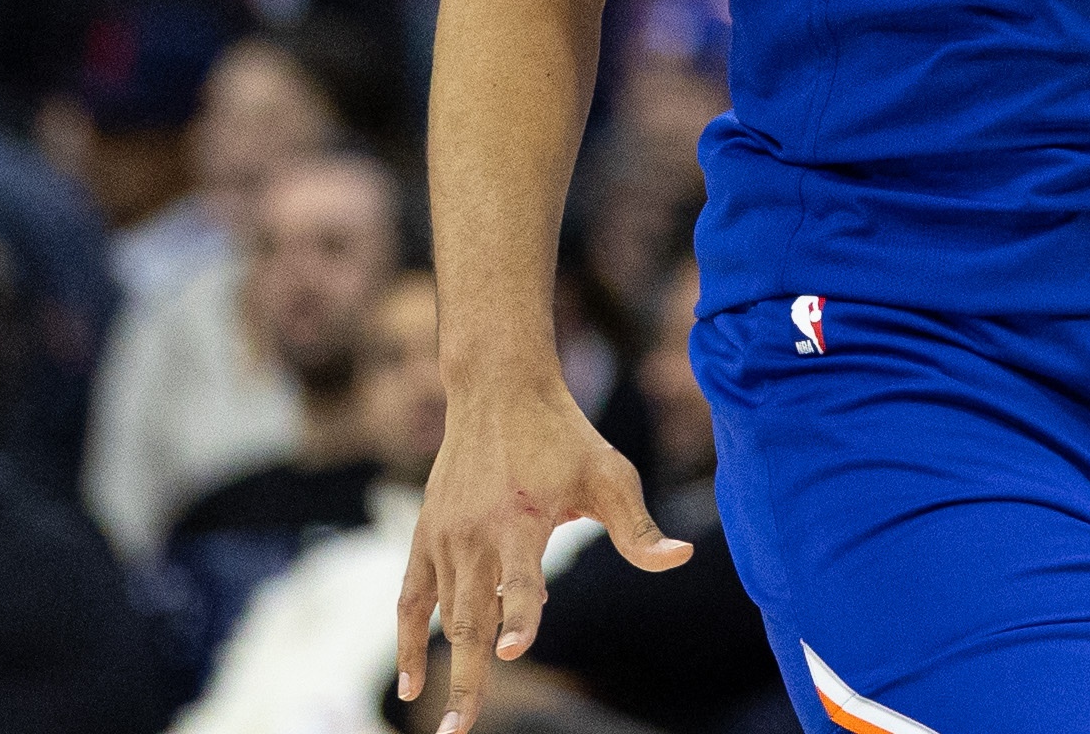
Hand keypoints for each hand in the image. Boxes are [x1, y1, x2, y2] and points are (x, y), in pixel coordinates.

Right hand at [399, 379, 689, 733]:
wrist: (498, 390)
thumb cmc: (563, 436)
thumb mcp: (610, 474)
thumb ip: (638, 528)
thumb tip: (681, 559)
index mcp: (522, 517)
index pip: (521, 578)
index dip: (519, 615)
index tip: (511, 651)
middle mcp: (477, 531)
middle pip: (471, 615)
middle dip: (468, 676)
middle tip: (460, 731)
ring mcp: (445, 536)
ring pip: (441, 614)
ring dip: (441, 668)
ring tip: (446, 723)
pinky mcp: (425, 535)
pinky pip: (410, 598)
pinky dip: (408, 639)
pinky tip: (412, 682)